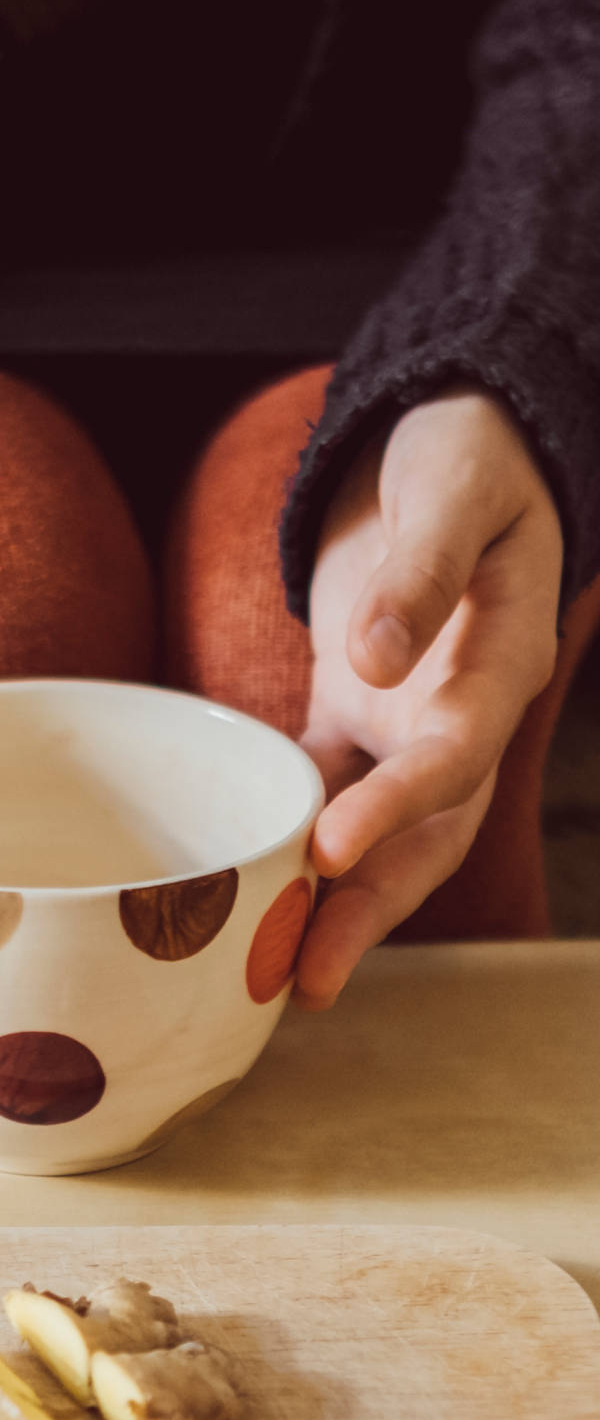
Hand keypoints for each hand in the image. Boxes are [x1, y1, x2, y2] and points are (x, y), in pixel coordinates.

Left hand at [293, 386, 563, 1008]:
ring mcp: (411, 721)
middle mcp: (462, 711)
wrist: (456, 443)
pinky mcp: (358, 713)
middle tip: (310, 976)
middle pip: (430, 830)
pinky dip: (290, 833)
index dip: (401, 807)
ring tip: (276, 970)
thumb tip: (375, 660)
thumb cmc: (467, 455)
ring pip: (380, 830)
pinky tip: (245, 881)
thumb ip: (423, 570)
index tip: (334, 845)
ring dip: (333, 898)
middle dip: (373, 907)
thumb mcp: (453, 489)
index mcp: (503, 662)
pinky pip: (327, 787)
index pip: (459, 752)